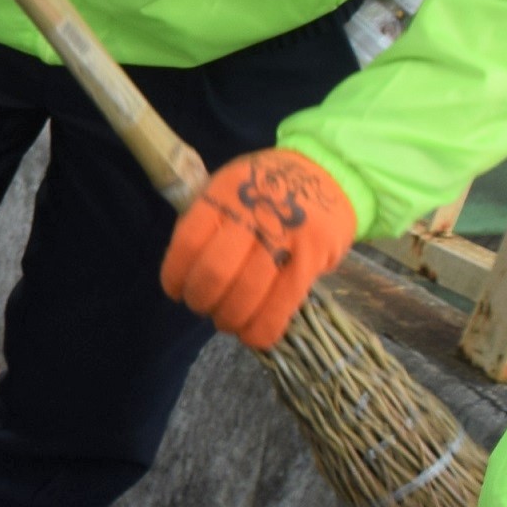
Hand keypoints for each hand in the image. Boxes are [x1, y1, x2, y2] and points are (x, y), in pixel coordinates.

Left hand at [161, 149, 354, 350]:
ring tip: (226, 320)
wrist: (331, 172)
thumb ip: (208, 220)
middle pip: (215, 272)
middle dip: (201, 300)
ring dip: (229, 318)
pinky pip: (282, 304)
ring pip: (246, 293)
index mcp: (225, 192)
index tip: (176, 291)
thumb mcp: (233, 186)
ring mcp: (287, 236)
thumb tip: (183, 270)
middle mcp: (254, 212)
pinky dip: (261, 328)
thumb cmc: (269, 188)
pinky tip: (251, 334)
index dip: (175, 276)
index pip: (188, 242)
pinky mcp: (313, 259)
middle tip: (202, 306)